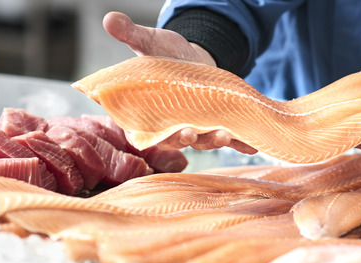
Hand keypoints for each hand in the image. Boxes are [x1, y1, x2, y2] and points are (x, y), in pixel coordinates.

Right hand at [103, 11, 256, 154]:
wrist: (193, 56)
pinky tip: (251, 146)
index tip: (169, 131)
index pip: (150, 132)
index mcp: (148, 114)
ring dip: (215, 141)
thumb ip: (130, 35)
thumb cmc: (164, 54)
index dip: (159, 136)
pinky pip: (231, 139)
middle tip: (193, 133)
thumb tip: (109, 19)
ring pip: (205, 141)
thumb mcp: (148, 43)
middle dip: (188, 140)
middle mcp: (172, 127)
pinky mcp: (218, 124)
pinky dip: (241, 144)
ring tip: (226, 135)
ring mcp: (197, 128)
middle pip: (178, 140)